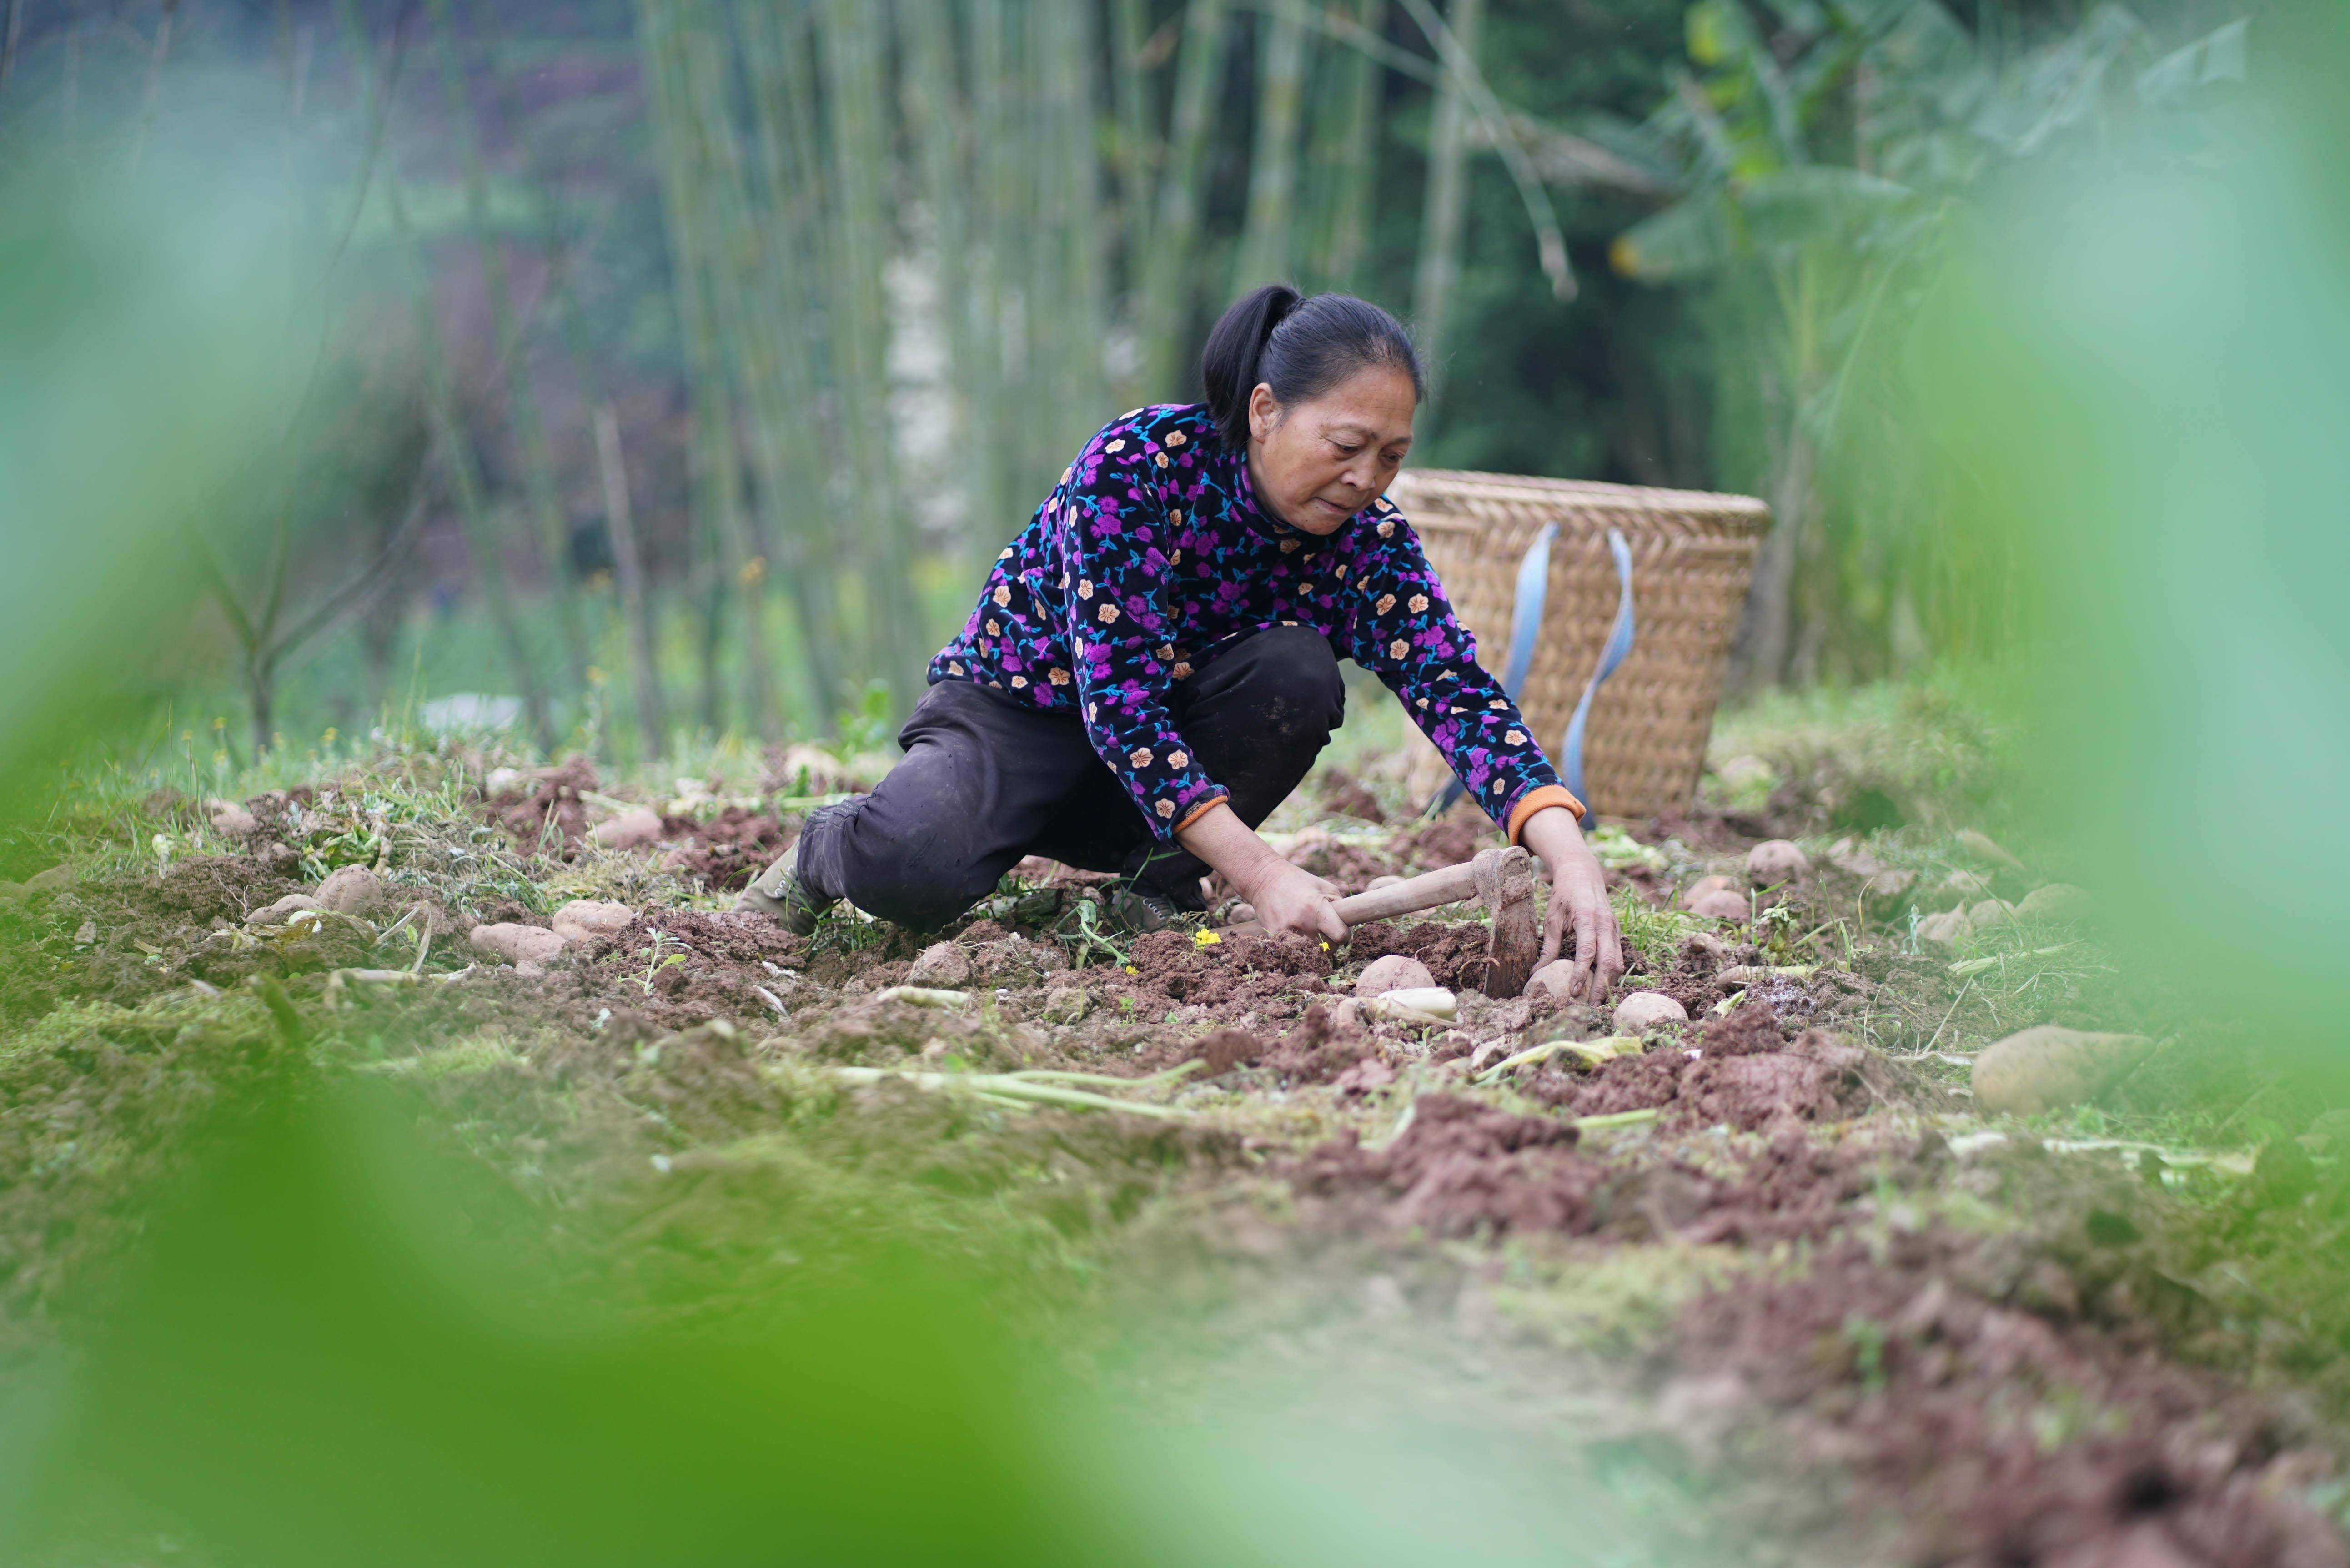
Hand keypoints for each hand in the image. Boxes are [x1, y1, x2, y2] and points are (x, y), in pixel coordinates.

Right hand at [1242, 859, 1346, 941]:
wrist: (1264, 879)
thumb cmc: (1299, 881)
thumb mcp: (1325, 887)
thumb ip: (1340, 906)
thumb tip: (1349, 926)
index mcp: (1316, 908)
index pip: (1340, 936)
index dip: (1344, 935)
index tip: (1341, 930)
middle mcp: (1301, 922)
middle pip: (1328, 949)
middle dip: (1331, 941)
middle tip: (1325, 930)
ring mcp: (1285, 932)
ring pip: (1312, 953)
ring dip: (1316, 946)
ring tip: (1311, 931)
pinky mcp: (1274, 937)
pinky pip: (1294, 950)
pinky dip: (1299, 945)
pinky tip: (1296, 931)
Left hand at [1518, 806, 1624, 1001]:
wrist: (1583, 872)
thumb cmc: (1564, 894)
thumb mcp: (1552, 916)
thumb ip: (1549, 945)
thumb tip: (1536, 972)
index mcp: (1588, 918)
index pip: (1587, 952)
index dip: (1581, 974)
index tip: (1572, 992)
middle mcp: (1606, 924)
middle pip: (1609, 962)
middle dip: (1601, 987)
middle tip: (1590, 1008)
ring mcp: (1614, 928)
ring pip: (1618, 962)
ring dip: (1609, 984)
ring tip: (1597, 1002)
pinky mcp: (1617, 931)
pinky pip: (1619, 956)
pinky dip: (1612, 974)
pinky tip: (1603, 987)